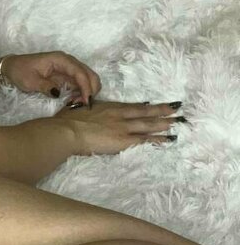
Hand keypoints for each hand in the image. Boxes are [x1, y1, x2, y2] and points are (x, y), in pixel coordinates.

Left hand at [2, 51, 100, 104]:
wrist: (12, 68)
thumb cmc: (20, 71)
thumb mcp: (30, 81)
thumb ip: (45, 86)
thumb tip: (59, 93)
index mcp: (60, 59)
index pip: (80, 72)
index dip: (86, 86)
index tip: (85, 101)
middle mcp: (68, 62)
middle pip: (89, 74)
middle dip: (91, 89)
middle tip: (82, 104)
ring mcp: (68, 69)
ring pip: (87, 79)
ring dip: (87, 92)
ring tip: (76, 103)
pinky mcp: (66, 77)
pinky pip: (80, 84)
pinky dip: (81, 93)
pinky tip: (73, 101)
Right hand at [53, 99, 185, 156]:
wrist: (68, 131)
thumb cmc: (68, 120)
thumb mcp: (78, 107)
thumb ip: (85, 106)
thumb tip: (82, 102)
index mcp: (110, 108)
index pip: (134, 107)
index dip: (149, 106)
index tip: (160, 105)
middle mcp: (120, 116)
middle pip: (146, 113)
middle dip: (163, 112)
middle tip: (177, 110)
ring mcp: (123, 129)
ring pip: (148, 126)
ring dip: (164, 124)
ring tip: (177, 123)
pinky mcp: (123, 142)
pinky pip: (144, 141)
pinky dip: (157, 140)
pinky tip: (167, 140)